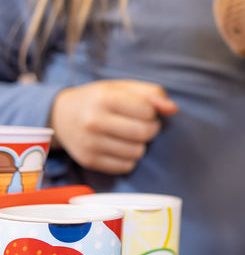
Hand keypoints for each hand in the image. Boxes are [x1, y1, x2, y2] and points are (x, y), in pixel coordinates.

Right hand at [49, 79, 178, 173]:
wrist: (61, 115)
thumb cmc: (99, 99)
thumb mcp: (123, 88)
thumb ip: (152, 94)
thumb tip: (173, 109)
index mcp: (104, 98)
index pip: (147, 111)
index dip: (152, 112)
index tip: (144, 111)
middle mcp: (94, 121)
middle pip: (144, 133)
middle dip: (151, 129)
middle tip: (142, 125)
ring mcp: (89, 143)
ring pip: (137, 152)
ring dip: (140, 145)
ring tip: (129, 135)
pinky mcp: (88, 160)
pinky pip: (126, 166)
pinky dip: (129, 158)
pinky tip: (120, 147)